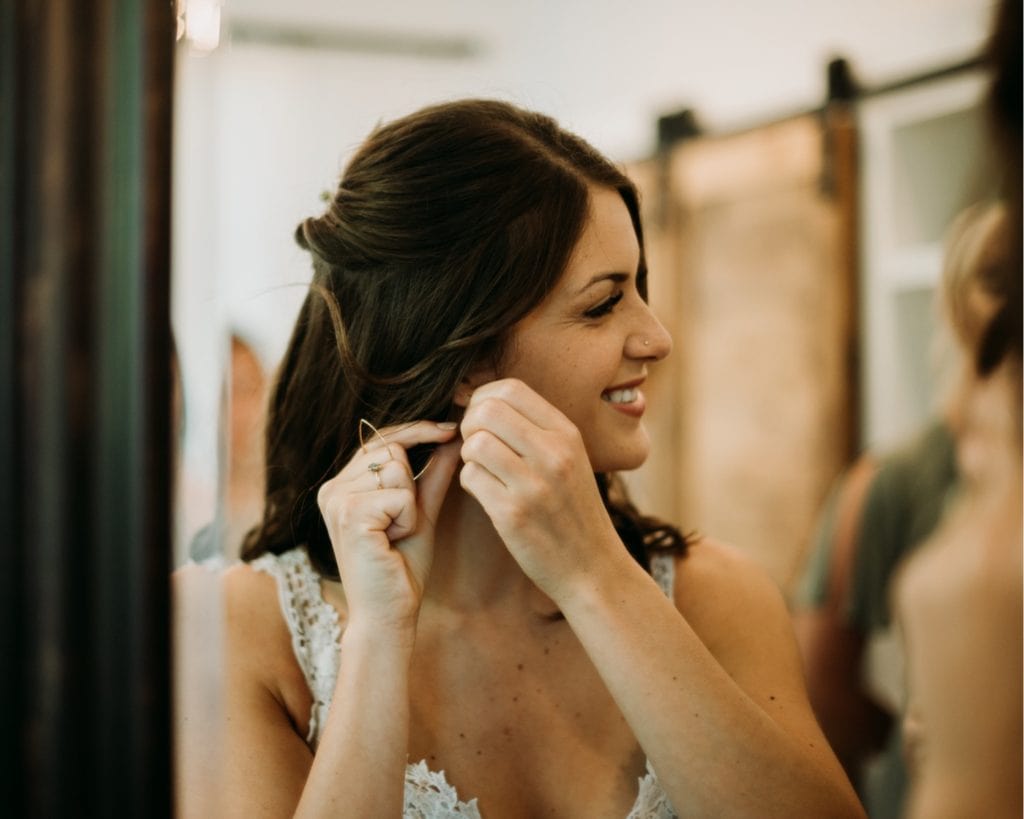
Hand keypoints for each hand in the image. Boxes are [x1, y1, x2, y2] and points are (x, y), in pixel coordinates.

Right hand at [316, 421, 460, 631]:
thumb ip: (433, 475)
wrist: (388, 613)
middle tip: (400, 525)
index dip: (417, 430)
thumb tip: (454, 437)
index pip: (381, 438)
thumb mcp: (420, 512)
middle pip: (392, 449)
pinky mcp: (349, 514)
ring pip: (397, 468)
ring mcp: (336, 499)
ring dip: (409, 504)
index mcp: (342, 485)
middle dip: (411, 484)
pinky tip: (391, 541)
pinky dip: (407, 518)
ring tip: (394, 534)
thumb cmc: (401, 566)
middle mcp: (332, 488)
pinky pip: (399, 493)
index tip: (449, 428)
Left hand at [458, 379, 623, 600]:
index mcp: (567, 434)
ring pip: (474, 443)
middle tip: (476, 446)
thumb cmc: (573, 510)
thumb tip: (482, 401)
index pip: (510, 388)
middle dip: (469, 425)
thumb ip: (534, 428)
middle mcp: (554, 454)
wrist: (593, 568)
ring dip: (468, 456)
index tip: (481, 420)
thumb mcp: (569, 458)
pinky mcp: (513, 514)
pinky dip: (471, 483)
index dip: (483, 398)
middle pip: (486, 410)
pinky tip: (487, 494)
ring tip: (484, 470)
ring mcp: (534, 484)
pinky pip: (471, 477)